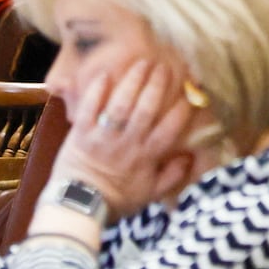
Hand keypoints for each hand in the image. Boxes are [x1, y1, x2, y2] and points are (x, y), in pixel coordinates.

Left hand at [47, 60, 196, 221]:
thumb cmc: (116, 201)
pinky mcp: (81, 133)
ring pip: (120, 105)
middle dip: (156, 86)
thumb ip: (171, 177)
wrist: (78, 205)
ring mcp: (103, 137)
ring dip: (132, 82)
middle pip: (145, 110)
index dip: (180, 112)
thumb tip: (189, 158)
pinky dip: (97, 91)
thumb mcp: (149, 195)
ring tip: (142, 63)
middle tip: (164, 67)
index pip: (168, 131)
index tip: (189, 96)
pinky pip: (89, 108)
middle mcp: (127, 143)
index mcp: (145, 157)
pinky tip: (105, 74)